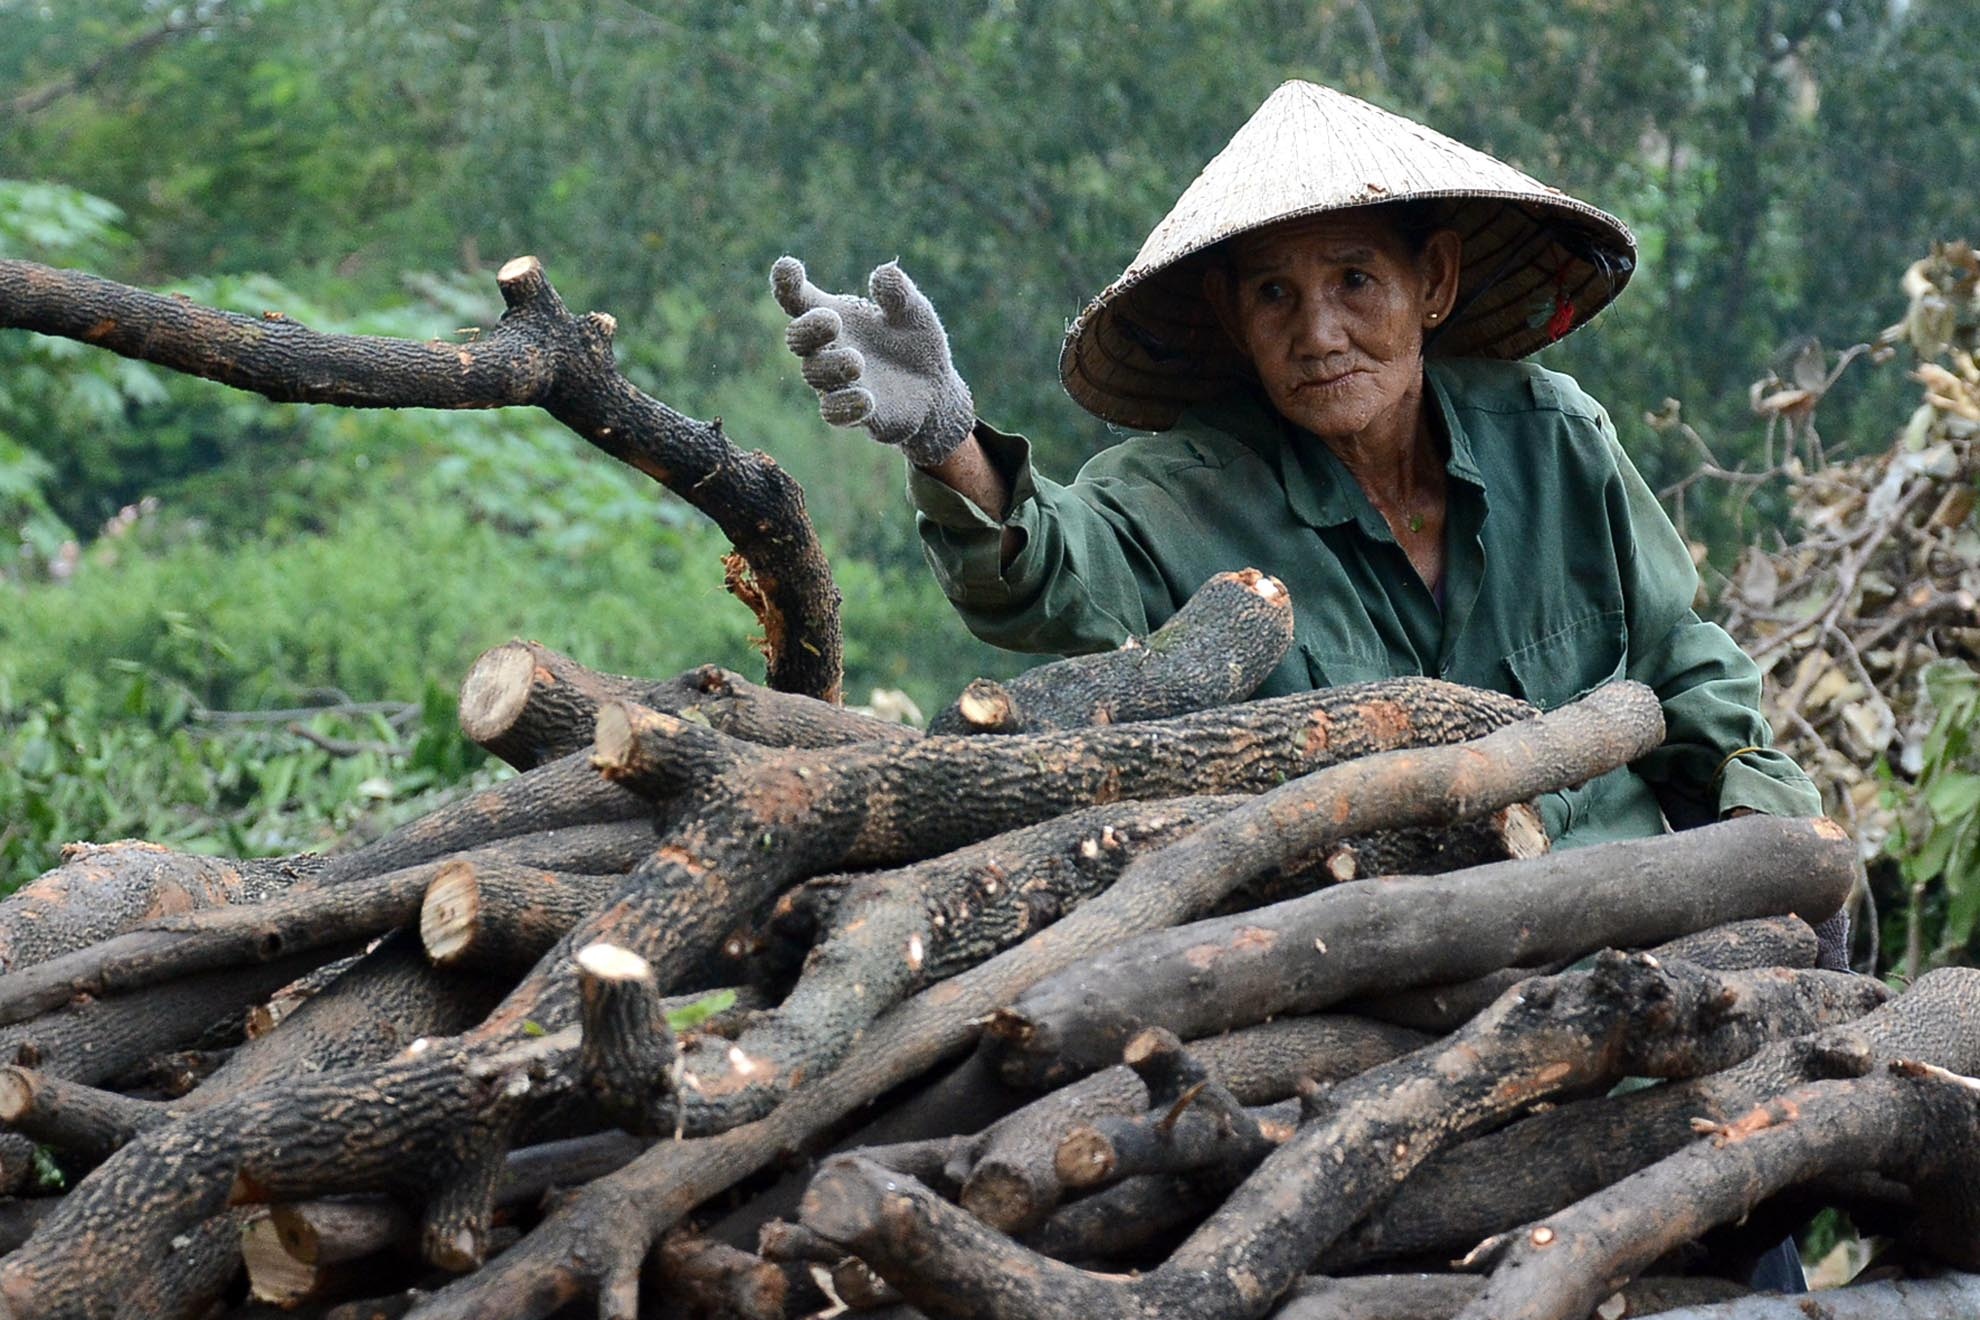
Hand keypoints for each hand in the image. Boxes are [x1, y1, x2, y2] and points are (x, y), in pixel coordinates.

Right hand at [770, 256, 974, 466]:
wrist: (935, 389)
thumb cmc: (914, 342)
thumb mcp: (914, 312)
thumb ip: (899, 293)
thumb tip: (885, 273)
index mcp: (832, 315)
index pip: (798, 299)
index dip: (787, 284)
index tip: (788, 267)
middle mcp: (826, 348)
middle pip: (798, 337)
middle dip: (809, 328)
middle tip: (832, 320)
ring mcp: (836, 382)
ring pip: (815, 374)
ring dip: (833, 365)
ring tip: (856, 362)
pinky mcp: (852, 412)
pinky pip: (834, 412)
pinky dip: (845, 406)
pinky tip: (866, 399)